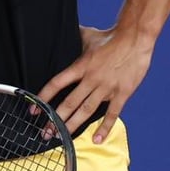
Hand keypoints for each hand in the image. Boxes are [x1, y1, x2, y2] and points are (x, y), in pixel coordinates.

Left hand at [38, 24, 153, 142]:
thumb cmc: (111, 37)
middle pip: (69, 103)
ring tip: (63, 138)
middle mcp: (91, 79)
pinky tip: (96, 139)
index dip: (44, 97)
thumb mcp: (87, 36)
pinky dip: (104, 128)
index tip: (34, 109)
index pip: (56, 84)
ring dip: (73, 125)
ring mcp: (107, 87)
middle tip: (46, 132)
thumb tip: (61, 32)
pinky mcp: (122, 93)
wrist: (135, 38)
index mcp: (80, 66)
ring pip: (86, 110)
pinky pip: (112, 114)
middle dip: (56, 119)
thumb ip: (74, 38)